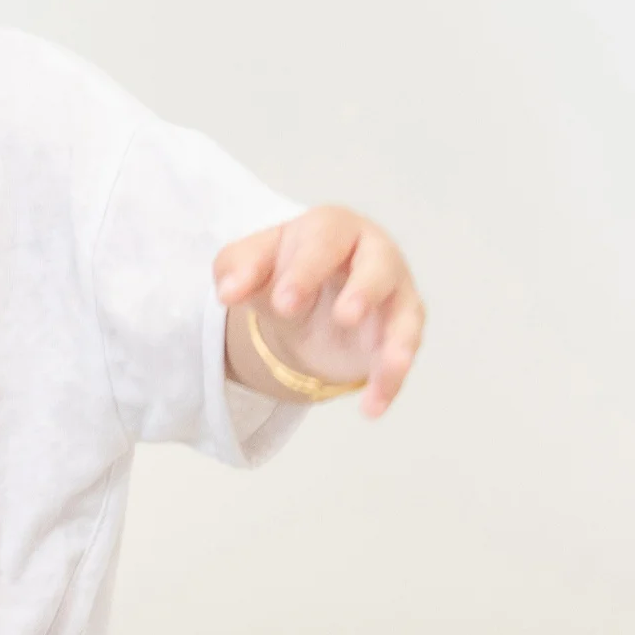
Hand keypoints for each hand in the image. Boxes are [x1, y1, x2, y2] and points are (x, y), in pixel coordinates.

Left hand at [214, 205, 424, 418]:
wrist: (306, 301)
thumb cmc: (282, 270)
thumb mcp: (251, 265)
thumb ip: (236, 269)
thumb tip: (228, 291)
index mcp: (332, 227)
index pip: (324, 240)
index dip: (306, 270)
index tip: (284, 304)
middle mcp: (372, 253)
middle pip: (378, 264)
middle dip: (364, 290)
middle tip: (344, 317)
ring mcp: (394, 291)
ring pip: (406, 311)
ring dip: (397, 339)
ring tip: (392, 366)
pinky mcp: (403, 329)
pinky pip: (403, 355)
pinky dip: (391, 381)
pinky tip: (373, 407)